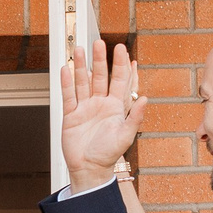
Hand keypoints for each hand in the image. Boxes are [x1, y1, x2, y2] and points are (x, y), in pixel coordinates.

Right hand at [59, 40, 147, 191]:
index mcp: (116, 107)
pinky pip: (68, 95)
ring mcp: (85, 108)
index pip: (120, 81)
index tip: (121, 49)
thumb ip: (135, 117)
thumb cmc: (108, 155)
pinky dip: (66, 82)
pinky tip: (66, 69)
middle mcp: (101, 104)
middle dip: (100, 60)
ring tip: (79, 50)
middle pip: (100, 77)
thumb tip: (146, 99)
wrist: (89, 169)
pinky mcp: (71, 115)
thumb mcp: (126, 136)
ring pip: (83, 82)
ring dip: (81, 66)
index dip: (121, 65)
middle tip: (99, 43)